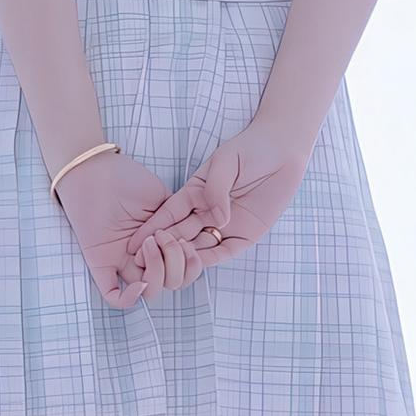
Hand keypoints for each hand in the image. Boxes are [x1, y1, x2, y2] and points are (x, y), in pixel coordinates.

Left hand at [52, 147, 227, 309]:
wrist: (96, 168)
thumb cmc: (126, 178)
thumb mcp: (163, 198)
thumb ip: (180, 220)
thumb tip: (196, 239)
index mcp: (161, 241)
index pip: (186, 267)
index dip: (193, 260)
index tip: (189, 239)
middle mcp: (145, 255)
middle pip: (173, 283)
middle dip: (178, 265)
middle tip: (167, 238)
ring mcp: (123, 261)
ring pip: (152, 291)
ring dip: (158, 272)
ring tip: (150, 242)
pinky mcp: (101, 263)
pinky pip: (114, 296)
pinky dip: (130, 297)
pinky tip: (140, 282)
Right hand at [122, 119, 309, 275]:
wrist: (283, 150)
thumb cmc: (251, 148)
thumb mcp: (225, 162)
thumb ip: (216, 190)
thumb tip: (217, 220)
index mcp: (196, 192)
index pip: (168, 214)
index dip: (150, 229)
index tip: (132, 243)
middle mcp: (207, 212)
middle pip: (179, 234)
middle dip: (161, 248)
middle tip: (142, 263)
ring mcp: (225, 225)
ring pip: (197, 246)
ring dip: (182, 256)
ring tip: (164, 267)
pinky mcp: (245, 235)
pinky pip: (223, 251)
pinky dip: (209, 259)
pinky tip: (194, 265)